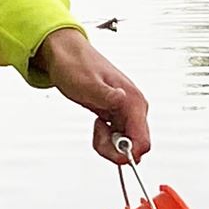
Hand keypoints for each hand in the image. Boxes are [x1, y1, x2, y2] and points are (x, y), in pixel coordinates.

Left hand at [37, 27, 152, 162]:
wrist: (65, 55)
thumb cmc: (75, 64)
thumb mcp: (86, 82)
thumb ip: (105, 94)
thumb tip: (122, 100)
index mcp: (132, 100)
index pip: (143, 140)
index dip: (128, 153)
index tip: (110, 152)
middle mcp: (133, 107)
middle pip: (135, 146)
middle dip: (115, 149)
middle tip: (97, 135)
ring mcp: (126, 111)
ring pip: (126, 144)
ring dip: (109, 144)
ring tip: (96, 127)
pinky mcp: (117, 115)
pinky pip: (118, 137)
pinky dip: (105, 138)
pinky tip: (98, 125)